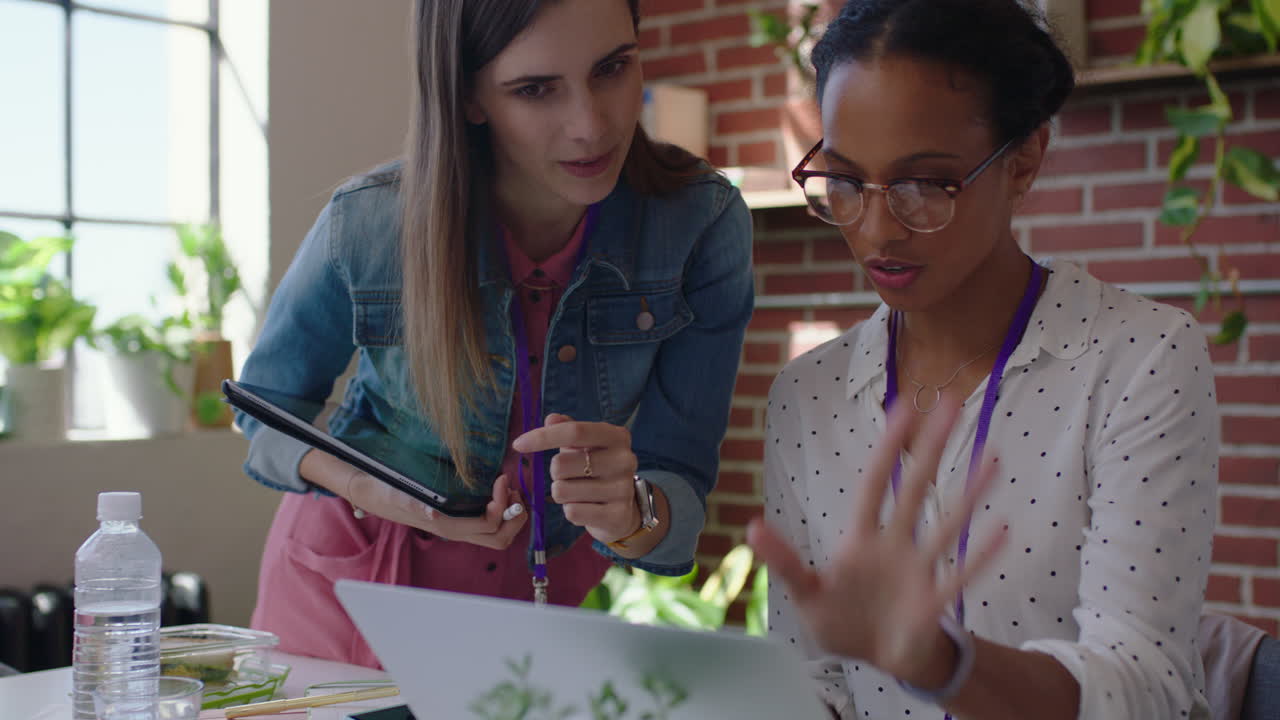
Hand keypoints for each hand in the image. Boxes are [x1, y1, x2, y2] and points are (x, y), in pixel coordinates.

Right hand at [346, 469, 527, 549]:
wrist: (372, 492)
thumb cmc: (388, 492)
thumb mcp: (400, 496)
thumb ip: (415, 505)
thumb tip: (432, 512)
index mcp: (448, 526)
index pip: (490, 525)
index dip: (503, 504)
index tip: (501, 478)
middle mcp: (457, 531)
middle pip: (500, 538)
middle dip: (514, 515)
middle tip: (512, 489)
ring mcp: (459, 526)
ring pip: (497, 533)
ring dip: (510, 513)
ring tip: (508, 489)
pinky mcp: (458, 518)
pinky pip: (488, 522)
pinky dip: (501, 509)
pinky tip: (497, 490)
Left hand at [511, 413, 639, 543]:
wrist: (624, 509)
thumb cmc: (598, 471)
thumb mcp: (585, 447)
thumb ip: (567, 430)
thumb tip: (551, 419)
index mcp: (616, 436)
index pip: (574, 432)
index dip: (542, 437)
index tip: (518, 444)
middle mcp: (624, 460)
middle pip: (561, 464)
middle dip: (555, 473)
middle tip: (571, 476)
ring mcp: (623, 488)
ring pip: (562, 491)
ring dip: (562, 494)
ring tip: (580, 493)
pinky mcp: (617, 515)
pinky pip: (572, 512)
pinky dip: (571, 511)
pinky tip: (586, 508)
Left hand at [747, 399, 1006, 682]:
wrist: (876, 659)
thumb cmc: (841, 621)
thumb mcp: (806, 594)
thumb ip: (784, 562)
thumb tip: (752, 527)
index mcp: (860, 540)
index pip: (874, 483)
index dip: (887, 448)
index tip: (904, 407)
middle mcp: (895, 545)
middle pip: (915, 489)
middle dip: (931, 448)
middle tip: (954, 404)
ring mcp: (918, 571)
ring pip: (946, 525)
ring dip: (968, 494)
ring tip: (992, 458)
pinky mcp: (933, 603)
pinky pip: (959, 576)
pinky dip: (979, 556)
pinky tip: (1002, 529)